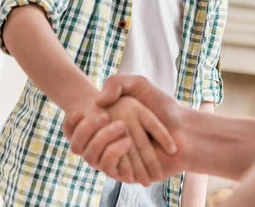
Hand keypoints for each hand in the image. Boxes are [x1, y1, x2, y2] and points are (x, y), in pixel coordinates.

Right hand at [64, 75, 189, 181]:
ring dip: (101, 139)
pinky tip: (126, 140)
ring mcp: (115, 157)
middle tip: (101, 116)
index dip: (71, 122)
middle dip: (83, 130)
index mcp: (106, 122)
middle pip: (80, 142)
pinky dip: (115, 152)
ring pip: (91, 155)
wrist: (184, 128)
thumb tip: (97, 102)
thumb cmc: (162, 104)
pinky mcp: (124, 171)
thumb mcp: (138, 84)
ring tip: (119, 125)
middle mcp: (107, 141)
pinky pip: (109, 166)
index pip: (78, 127)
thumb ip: (116, 83)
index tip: (74, 112)